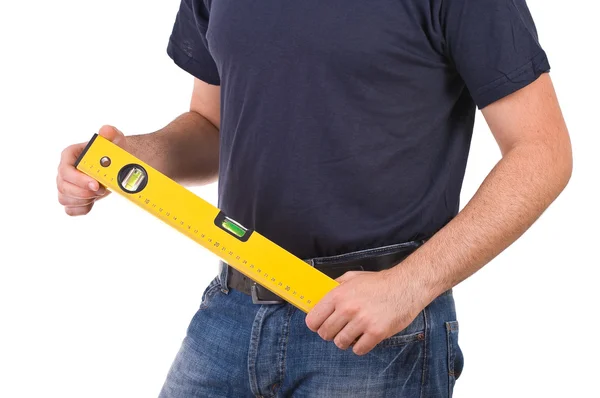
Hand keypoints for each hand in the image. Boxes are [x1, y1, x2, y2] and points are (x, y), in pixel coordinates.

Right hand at [57, 125, 125, 215]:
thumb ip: (110, 133)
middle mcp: (65, 171)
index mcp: (70, 156)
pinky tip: (93, 203)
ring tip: (99, 194)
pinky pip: (71, 210)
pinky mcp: (74, 198)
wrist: (119, 164)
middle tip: (102, 190)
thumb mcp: (114, 139)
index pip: (65, 170)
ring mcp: (67, 186)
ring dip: (83, 201)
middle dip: (83, 192)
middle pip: (63, 187)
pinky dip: (82, 209)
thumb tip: (106, 130)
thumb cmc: (113, 150)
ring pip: (65, 199)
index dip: (78, 179)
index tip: (95, 184)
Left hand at [305, 268, 428, 355]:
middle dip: (330, 334)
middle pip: (325, 334)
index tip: (320, 325)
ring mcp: (362, 321)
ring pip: (340, 343)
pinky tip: (365, 338)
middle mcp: (348, 308)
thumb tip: (319, 297)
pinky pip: (359, 349)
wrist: (406, 286)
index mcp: (338, 294)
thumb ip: (335, 287)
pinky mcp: (376, 333)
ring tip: (353, 333)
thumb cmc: (379, 282)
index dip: (315, 325)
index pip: (313, 319)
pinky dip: (360, 347)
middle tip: (339, 330)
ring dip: (345, 341)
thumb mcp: (352, 277)